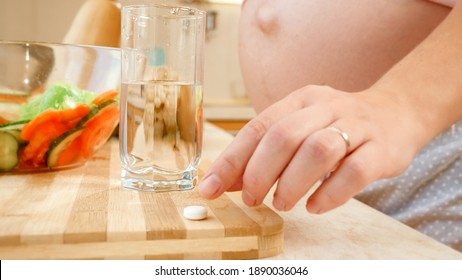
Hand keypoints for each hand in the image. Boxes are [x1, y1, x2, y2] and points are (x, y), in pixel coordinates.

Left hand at [199, 85, 425, 213]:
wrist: (396, 113)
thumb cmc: (337, 127)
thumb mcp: (300, 130)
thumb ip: (265, 152)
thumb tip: (226, 181)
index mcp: (300, 100)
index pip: (258, 127)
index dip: (232, 159)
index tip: (211, 187)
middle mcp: (326, 106)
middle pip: (285, 136)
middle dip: (260, 172)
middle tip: (252, 199)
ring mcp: (356, 125)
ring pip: (318, 151)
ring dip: (292, 183)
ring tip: (282, 204)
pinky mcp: (382, 148)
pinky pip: (354, 171)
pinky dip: (329, 194)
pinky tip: (315, 206)